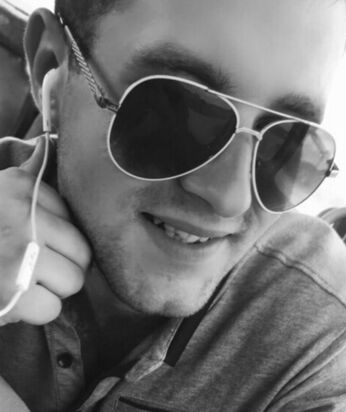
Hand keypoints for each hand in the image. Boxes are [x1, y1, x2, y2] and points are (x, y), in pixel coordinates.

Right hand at [0, 138, 90, 324]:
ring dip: (50, 290)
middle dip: (63, 267)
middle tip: (37, 270)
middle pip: (82, 252)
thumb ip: (27, 178)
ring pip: (72, 281)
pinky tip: (12, 300)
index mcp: (20, 187)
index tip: (37, 244)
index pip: (73, 219)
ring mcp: (20, 251)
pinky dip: (33, 312)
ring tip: (23, 283)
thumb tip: (51, 142)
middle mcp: (24, 214)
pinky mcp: (11, 289)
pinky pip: (52, 308)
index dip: (59, 239)